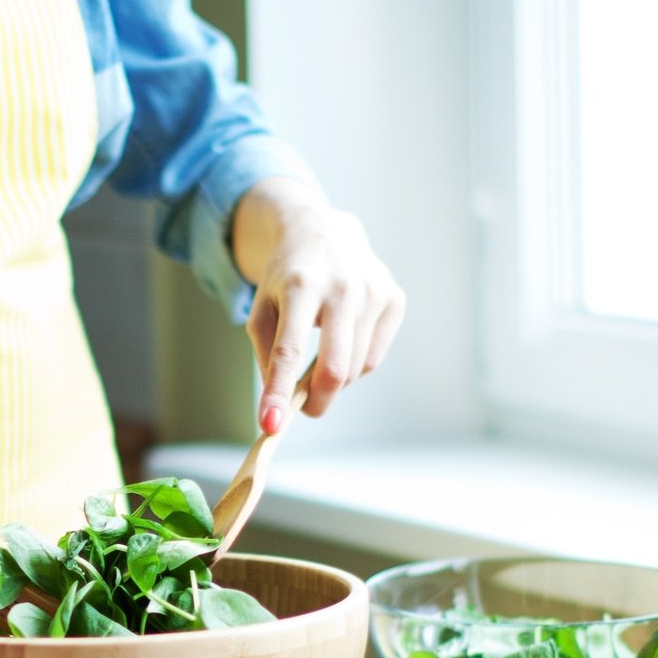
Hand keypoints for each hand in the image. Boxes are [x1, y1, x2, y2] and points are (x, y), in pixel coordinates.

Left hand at [232, 176, 405, 433]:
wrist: (324, 231)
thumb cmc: (287, 278)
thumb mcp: (262, 309)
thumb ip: (267, 355)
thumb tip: (280, 405)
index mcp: (300, 286)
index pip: (289, 350)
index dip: (279, 392)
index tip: (270, 427)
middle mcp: (342, 287)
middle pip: (334, 368)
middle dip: (316, 400)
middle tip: (303, 409)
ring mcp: (374, 291)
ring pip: (355, 368)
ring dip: (334, 378)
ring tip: (319, 356)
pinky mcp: (394, 298)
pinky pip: (374, 357)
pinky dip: (355, 363)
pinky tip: (343, 339)